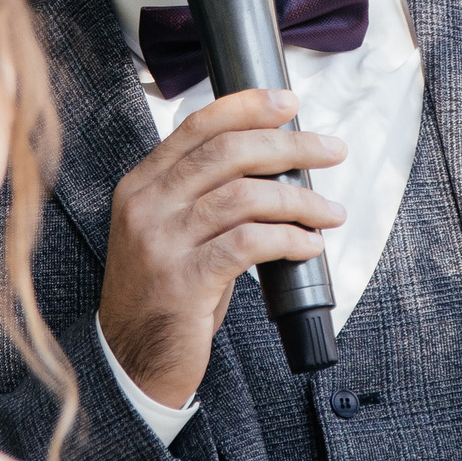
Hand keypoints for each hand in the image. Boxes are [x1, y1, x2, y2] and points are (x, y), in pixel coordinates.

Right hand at [101, 89, 346, 408]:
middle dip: (290, 146)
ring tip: (330, 212)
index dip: (248, 107)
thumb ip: (203, 195)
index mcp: (141, 185)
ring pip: (245, 197)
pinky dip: (289, 239)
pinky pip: (249, 244)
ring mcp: (161, 242)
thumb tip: (274, 163)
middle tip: (331, 151)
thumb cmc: (164, 293)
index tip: (289, 102)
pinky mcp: (184, 280)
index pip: (198, 126)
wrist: (130, 358)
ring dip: (300, 200)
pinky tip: (309, 245)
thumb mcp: (170, 232)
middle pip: (228, 153)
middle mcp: (146, 206)